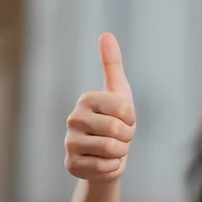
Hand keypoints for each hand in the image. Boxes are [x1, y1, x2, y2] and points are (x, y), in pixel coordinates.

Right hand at [64, 32, 135, 182]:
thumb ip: (112, 65)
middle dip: (127, 137)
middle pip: (118, 130)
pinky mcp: (72, 164)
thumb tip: (106, 34)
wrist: (107, 157)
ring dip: (121, 152)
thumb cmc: (116, 122)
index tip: (124, 119)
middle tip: (119, 137)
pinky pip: (107, 167)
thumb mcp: (119, 93)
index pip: (125, 110)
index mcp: (87, 99)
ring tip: (113, 149)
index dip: (131, 119)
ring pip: (113, 149)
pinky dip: (113, 167)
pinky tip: (104, 162)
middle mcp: (73, 118)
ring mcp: (70, 142)